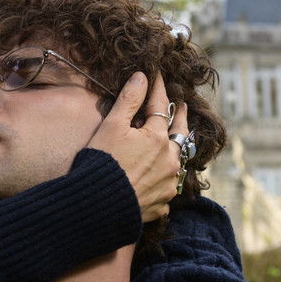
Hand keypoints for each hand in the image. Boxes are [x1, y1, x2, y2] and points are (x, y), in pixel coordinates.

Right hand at [86, 72, 188, 222]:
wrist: (97, 205)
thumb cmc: (102, 162)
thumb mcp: (112, 126)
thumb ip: (129, 100)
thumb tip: (142, 77)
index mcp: (158, 138)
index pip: (161, 106)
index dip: (158, 89)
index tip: (158, 76)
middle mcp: (169, 161)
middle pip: (180, 134)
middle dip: (181, 118)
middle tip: (182, 107)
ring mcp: (168, 184)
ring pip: (177, 162)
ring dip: (175, 151)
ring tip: (173, 143)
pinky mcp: (161, 204)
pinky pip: (167, 188)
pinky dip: (164, 180)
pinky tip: (159, 179)